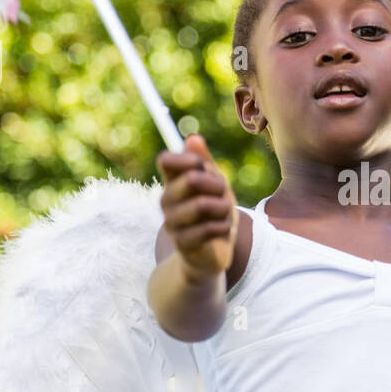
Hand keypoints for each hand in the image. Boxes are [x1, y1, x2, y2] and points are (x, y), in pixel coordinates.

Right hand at [155, 134, 238, 280]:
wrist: (211, 253)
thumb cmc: (214, 214)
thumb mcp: (215, 185)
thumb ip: (205, 163)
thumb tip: (193, 138)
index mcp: (172, 183)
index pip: (167, 160)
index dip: (188, 159)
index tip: (202, 166)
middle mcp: (166, 201)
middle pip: (191, 179)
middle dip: (217, 184)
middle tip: (223, 193)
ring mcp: (172, 223)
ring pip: (202, 205)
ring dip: (223, 208)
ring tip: (224, 214)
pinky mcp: (183, 243)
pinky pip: (208, 228)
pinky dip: (223, 227)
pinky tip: (222, 231)